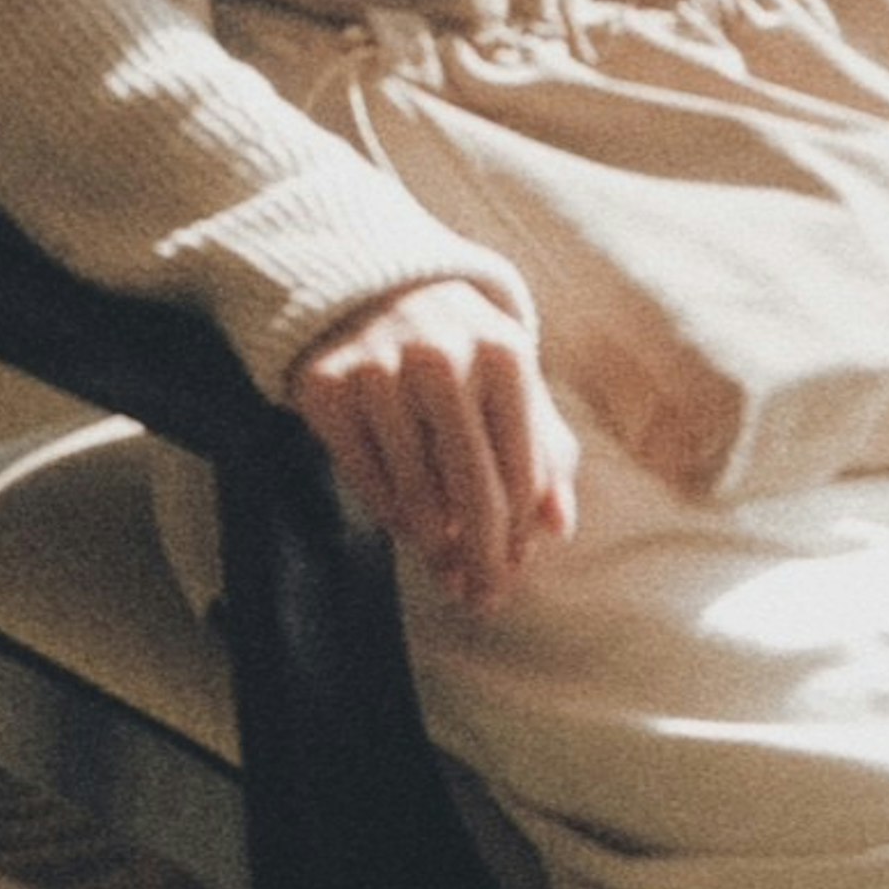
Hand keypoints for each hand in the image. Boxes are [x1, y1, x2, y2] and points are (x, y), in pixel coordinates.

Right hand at [289, 280, 579, 612]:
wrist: (372, 289)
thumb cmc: (460, 351)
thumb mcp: (510, 383)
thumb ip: (544, 451)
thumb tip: (559, 528)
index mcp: (503, 354)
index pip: (522, 473)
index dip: (521, 533)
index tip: (516, 569)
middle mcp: (443, 358)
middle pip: (473, 493)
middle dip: (484, 560)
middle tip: (483, 599)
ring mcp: (380, 371)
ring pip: (418, 497)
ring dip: (437, 548)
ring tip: (448, 571)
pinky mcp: (330, 389)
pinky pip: (369, 482)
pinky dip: (393, 517)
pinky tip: (410, 529)